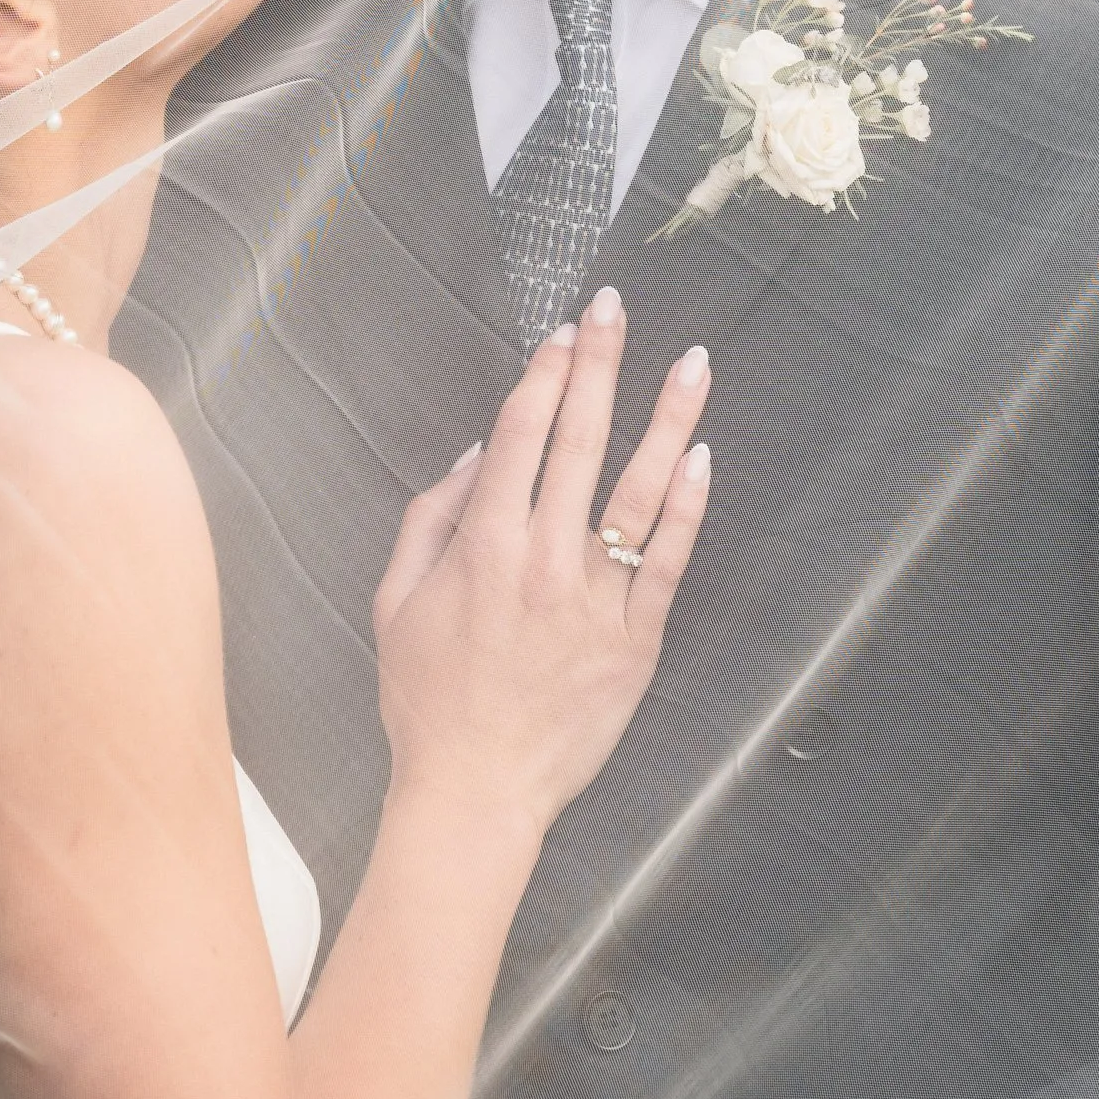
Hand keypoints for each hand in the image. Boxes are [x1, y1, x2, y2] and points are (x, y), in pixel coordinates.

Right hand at [374, 293, 709, 841]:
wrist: (474, 789)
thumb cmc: (428, 698)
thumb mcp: (396, 601)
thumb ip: (431, 519)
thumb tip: (477, 454)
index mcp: (482, 546)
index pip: (520, 435)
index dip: (545, 376)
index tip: (564, 333)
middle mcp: (542, 560)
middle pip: (579, 441)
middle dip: (599, 366)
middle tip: (617, 308)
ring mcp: (593, 601)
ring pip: (637, 492)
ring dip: (666, 420)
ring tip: (693, 363)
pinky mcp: (635, 641)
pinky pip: (666, 563)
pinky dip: (685, 508)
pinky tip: (702, 459)